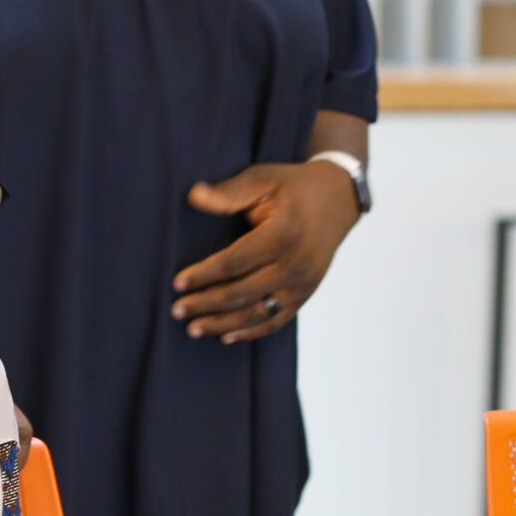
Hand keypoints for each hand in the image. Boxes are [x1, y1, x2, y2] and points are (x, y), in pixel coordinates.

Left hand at [170, 160, 358, 342]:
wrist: (339, 199)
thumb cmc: (294, 187)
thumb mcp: (263, 179)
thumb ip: (228, 193)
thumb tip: (192, 197)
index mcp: (284, 233)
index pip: (236, 262)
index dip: (204, 275)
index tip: (177, 283)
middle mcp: (296, 263)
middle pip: (243, 293)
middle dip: (206, 304)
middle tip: (176, 310)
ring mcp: (304, 283)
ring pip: (258, 313)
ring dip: (224, 324)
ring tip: (194, 328)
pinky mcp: (307, 293)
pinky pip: (277, 320)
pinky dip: (251, 331)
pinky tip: (226, 336)